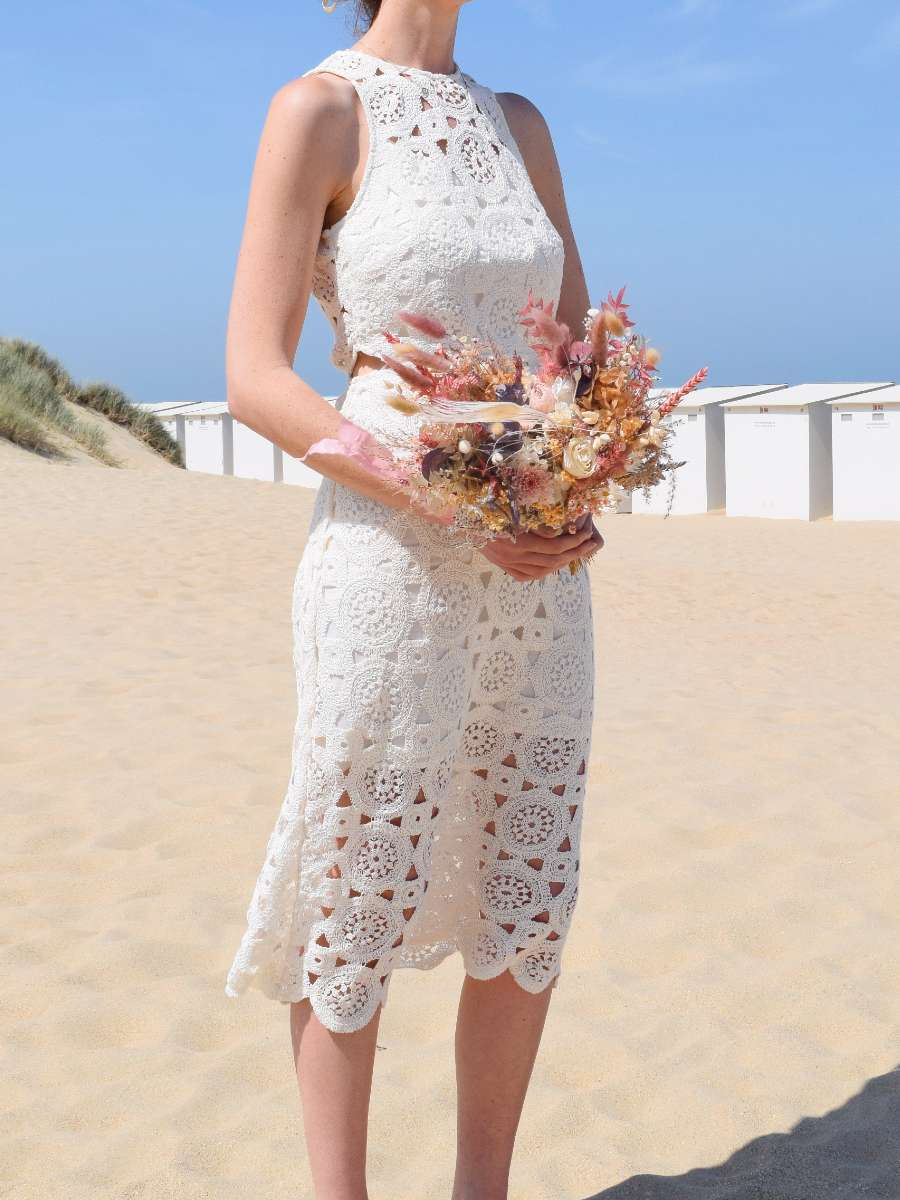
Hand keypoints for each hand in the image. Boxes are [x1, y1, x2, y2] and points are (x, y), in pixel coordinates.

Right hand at [477, 512, 603, 580]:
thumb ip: (537, 519)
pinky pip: (526, 575)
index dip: (574, 542)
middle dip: (574, 553)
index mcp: (518, 539)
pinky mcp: (502, 566)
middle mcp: (513, 555)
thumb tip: (561, 526)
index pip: (555, 546)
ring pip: (541, 571)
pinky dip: (542, 572)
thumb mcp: (514, 505)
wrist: (462, 512)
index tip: (587, 534)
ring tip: (574, 554)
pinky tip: (551, 565)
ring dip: (561, 564)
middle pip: (552, 560)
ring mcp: (507, 563)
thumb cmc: (489, 503)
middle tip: (589, 545)